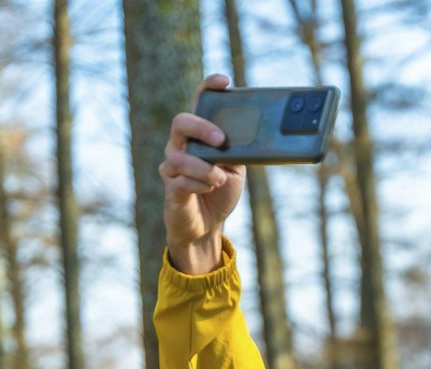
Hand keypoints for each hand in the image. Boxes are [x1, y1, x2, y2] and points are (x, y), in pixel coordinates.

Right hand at [160, 74, 246, 274]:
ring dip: (204, 167)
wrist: (207, 225)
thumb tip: (260, 137)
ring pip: (180, 155)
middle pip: (182, 122)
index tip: (225, 82)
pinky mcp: (171, 187)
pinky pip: (180, 180)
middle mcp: (182, 144)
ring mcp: (173, 165)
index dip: (209, 87)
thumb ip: (240, 150)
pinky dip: (199, 184)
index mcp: (200, 135)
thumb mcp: (237, 168)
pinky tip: (209, 189)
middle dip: (202, 128)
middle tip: (221, 140)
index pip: (201, 102)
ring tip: (220, 179)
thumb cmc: (220, 191)